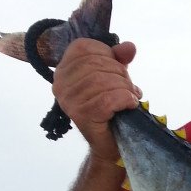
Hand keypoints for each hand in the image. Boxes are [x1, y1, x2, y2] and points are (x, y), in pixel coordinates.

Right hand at [52, 38, 141, 162]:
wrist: (110, 143)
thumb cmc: (110, 108)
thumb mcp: (113, 77)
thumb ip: (118, 59)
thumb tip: (130, 47)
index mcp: (63, 70)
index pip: (84, 47)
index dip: (107, 54)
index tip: (117, 70)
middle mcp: (61, 84)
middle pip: (96, 64)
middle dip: (120, 74)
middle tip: (129, 88)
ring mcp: (69, 101)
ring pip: (103, 81)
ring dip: (125, 88)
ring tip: (130, 98)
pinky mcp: (81, 116)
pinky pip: (108, 99)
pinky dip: (125, 99)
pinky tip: (130, 105)